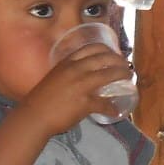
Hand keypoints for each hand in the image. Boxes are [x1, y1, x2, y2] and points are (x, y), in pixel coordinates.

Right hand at [18, 43, 133, 135]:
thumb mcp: (55, 77)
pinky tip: (116, 110)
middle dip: (119, 60)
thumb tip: (81, 76)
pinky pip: (104, 104)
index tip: (114, 53)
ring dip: (122, 75)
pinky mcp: (85, 103)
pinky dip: (111, 107)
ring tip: (128, 78)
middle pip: (105, 58)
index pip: (92, 48)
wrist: (34, 116)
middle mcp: (76, 70)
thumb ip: (68, 73)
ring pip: (109, 75)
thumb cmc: (42, 98)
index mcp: (67, 62)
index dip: (107, 49)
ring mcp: (81, 85)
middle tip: (125, 65)